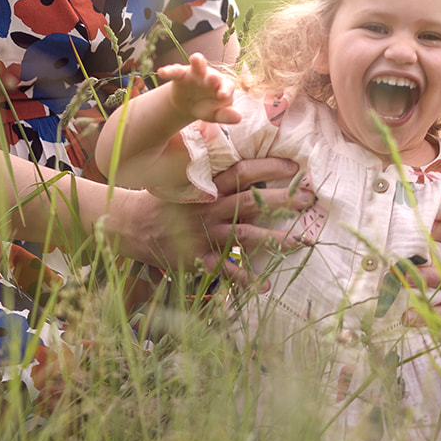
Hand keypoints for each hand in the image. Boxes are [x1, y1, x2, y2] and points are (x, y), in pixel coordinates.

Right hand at [104, 157, 313, 284]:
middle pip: (252, 201)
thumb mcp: (185, 179)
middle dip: (283, 199)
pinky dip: (245, 279)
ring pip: (246, 235)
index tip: (294, 166)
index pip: (243, 171)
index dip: (269, 167)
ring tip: (303, 240)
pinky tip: (265, 286)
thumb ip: (212, 172)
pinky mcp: (198, 258)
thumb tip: (235, 153)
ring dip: (276, 238)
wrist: (131, 225)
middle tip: (310, 199)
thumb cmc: (163, 200)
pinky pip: (225, 270)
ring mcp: (205, 234)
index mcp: (209, 187)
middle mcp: (210, 208)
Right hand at [156, 53, 241, 123]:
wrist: (189, 104)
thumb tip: (238, 118)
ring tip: (195, 58)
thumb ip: (226, 115)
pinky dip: (169, 70)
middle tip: (212, 78)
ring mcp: (196, 73)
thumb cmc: (208, 107)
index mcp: (223, 86)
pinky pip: (175, 70)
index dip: (225, 90)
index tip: (223, 96)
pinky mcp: (181, 74)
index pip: (227, 87)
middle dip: (212, 77)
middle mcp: (211, 76)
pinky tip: (162, 72)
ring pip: (198, 65)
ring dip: (197, 61)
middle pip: (213, 75)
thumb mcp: (216, 114)